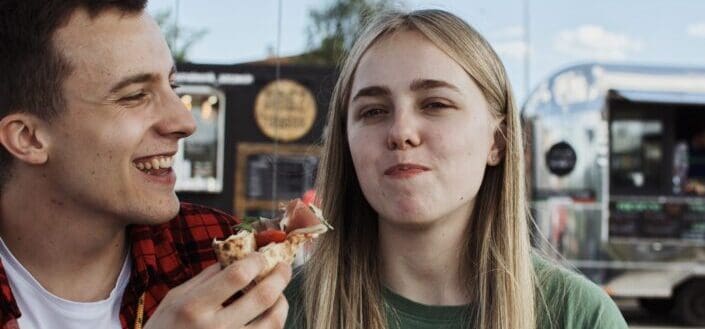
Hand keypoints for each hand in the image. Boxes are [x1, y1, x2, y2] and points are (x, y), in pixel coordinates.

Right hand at [144, 253, 291, 328]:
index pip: (237, 275)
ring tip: (280, 294)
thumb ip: (206, 278)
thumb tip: (235, 257)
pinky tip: (270, 316)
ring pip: (273, 322)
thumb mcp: (175, 298)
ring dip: (282, 302)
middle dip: (280, 276)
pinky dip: (274, 324)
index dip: (256, 261)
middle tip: (284, 267)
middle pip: (262, 297)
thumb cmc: (164, 328)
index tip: (262, 255)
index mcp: (194, 307)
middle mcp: (215, 328)